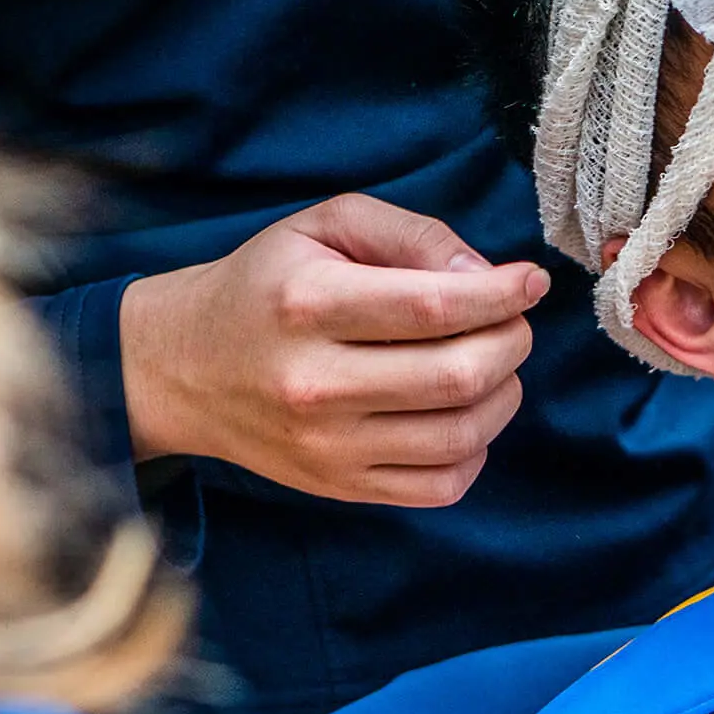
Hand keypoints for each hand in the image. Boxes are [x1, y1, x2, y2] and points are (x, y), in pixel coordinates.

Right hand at [120, 196, 547, 507]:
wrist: (182, 369)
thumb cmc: (267, 286)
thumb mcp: (325, 228)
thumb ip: (411, 235)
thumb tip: (484, 273)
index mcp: (308, 305)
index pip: (433, 307)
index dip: (501, 294)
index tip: (530, 281)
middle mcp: (314, 382)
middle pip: (459, 374)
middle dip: (511, 342)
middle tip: (511, 321)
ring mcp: (327, 445)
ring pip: (461, 433)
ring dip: (504, 393)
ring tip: (493, 363)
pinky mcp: (339, 486)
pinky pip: (441, 485)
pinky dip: (475, 448)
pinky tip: (462, 413)